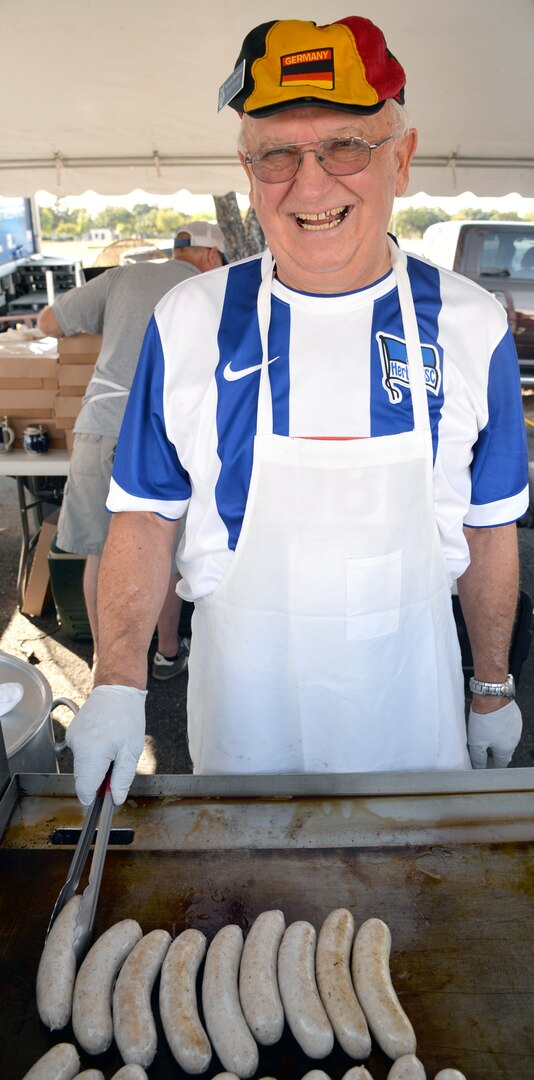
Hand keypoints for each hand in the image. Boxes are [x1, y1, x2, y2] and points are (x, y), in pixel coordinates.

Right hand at [66, 685, 146, 805]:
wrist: (117, 689)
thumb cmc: (127, 717)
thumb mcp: (131, 751)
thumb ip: (122, 778)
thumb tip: (115, 799)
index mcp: (92, 754)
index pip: (84, 790)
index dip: (95, 797)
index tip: (106, 796)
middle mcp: (78, 747)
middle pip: (83, 778)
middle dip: (98, 779)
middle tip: (117, 764)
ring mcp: (72, 739)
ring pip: (82, 766)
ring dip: (96, 765)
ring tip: (112, 748)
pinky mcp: (72, 733)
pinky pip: (80, 752)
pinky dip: (91, 753)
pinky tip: (104, 740)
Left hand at [467, 699, 521, 768]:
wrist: (492, 696)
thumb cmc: (485, 718)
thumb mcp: (476, 742)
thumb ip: (478, 758)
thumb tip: (479, 766)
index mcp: (506, 748)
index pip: (500, 763)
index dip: (491, 766)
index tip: (485, 765)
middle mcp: (514, 739)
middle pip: (504, 751)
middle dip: (494, 753)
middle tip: (484, 751)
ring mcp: (516, 726)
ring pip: (506, 738)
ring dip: (498, 739)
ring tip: (486, 735)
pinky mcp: (515, 716)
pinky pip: (508, 726)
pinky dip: (500, 728)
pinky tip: (491, 723)